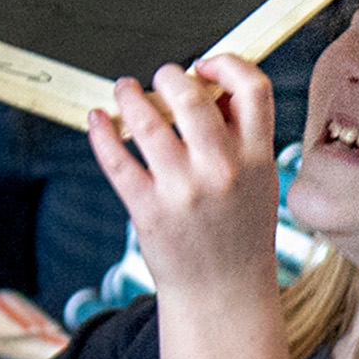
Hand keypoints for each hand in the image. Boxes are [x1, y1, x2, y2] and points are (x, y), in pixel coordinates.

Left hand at [87, 57, 287, 311]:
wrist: (223, 294)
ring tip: (124, 89)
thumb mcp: (260, 180)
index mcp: (257, 157)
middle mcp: (222, 170)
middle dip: (168, 76)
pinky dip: (102, 132)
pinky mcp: (148, 210)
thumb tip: (209, 84)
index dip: (226, 64)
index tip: (205, 65)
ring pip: (147, 120)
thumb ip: (242, 133)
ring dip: (129, 95)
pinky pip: (117, 159)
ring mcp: (183, 191)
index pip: (253, 88)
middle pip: (191, 96)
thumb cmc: (239, 231)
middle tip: (160, 77)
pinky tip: (98, 120)